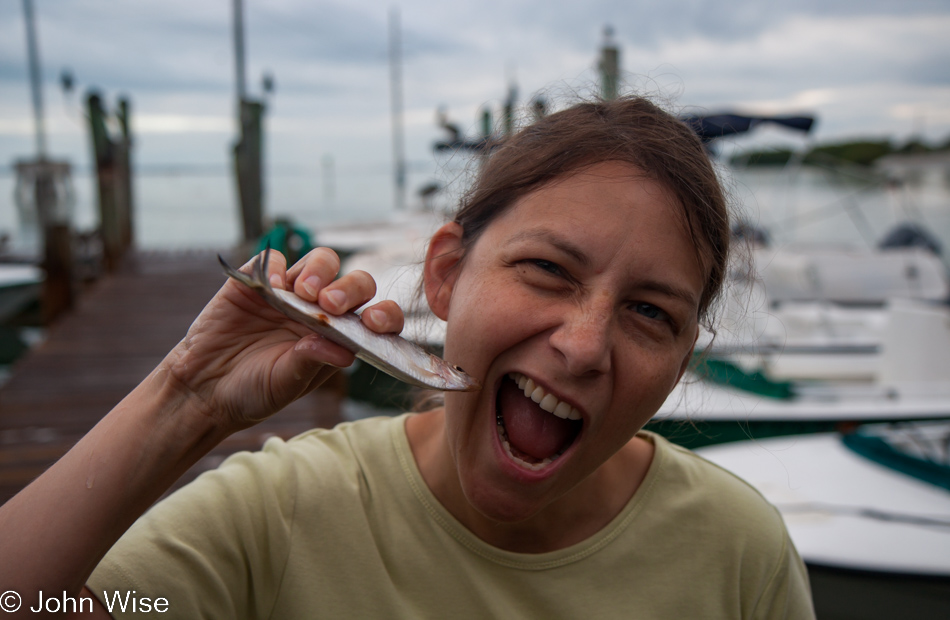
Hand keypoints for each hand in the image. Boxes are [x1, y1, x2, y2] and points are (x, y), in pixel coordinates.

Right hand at [161, 248, 403, 431]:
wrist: (204, 388)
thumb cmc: (253, 391)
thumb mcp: (286, 383)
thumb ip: (313, 362)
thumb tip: (345, 351)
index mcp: (339, 337)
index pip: (376, 318)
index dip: (384, 315)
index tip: (373, 322)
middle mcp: (321, 311)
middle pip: (354, 283)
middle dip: (350, 288)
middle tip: (330, 306)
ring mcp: (291, 293)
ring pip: (322, 262)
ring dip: (319, 271)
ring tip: (304, 293)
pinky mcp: (258, 281)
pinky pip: (274, 259)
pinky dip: (276, 265)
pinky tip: (270, 285)